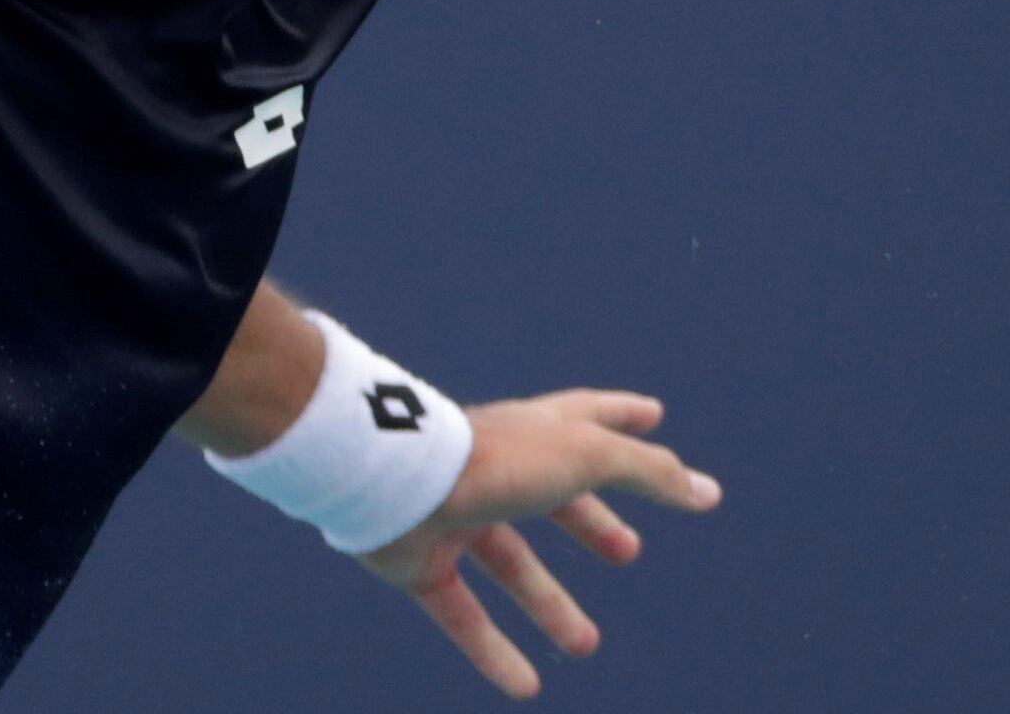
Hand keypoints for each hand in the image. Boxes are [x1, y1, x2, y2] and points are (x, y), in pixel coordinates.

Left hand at [356, 390, 721, 698]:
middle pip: (550, 497)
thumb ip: (649, 472)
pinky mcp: (418, 559)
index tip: (653, 415)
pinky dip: (491, 648)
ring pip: (509, 563)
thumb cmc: (495, 459)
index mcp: (532, 431)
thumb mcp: (586, 457)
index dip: (622, 417)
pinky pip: (459, 611)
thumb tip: (706, 491)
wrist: (393, 481)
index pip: (588, 418)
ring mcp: (453, 513)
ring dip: (548, 603)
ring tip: (586, 643)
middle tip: (627, 551)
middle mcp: (493, 469)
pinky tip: (524, 686)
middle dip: (589, 522)